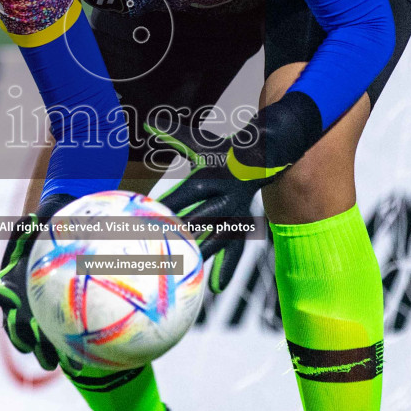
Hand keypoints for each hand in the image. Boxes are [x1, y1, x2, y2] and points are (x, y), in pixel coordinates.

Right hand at [0, 190, 75, 369]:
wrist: (61, 235)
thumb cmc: (49, 227)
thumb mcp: (40, 221)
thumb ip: (33, 225)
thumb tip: (35, 216)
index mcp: (9, 280)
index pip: (0, 294)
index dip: (6, 304)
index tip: (15, 307)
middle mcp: (16, 302)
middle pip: (15, 325)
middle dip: (25, 339)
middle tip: (38, 347)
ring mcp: (32, 315)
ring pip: (33, 340)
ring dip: (44, 353)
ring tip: (61, 364)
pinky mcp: (52, 324)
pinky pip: (57, 340)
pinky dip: (67, 352)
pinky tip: (84, 360)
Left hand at [148, 93, 322, 290]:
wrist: (264, 157)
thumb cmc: (223, 151)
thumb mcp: (200, 141)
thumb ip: (173, 135)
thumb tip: (148, 121)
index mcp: (210, 177)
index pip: (184, 194)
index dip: (166, 205)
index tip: (146, 217)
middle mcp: (225, 197)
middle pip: (200, 219)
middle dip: (180, 233)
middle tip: (158, 249)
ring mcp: (236, 214)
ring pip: (217, 238)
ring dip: (200, 255)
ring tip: (183, 273)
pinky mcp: (242, 226)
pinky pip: (235, 250)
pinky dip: (226, 269)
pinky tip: (215, 288)